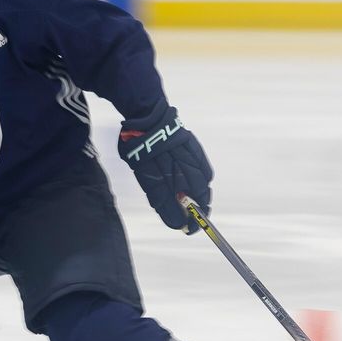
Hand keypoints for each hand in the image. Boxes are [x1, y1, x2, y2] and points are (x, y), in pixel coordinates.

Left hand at [118, 104, 212, 232]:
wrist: (146, 113)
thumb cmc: (136, 141)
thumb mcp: (136, 164)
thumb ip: (150, 184)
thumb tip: (168, 206)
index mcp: (146, 168)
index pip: (161, 197)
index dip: (172, 214)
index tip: (180, 226)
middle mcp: (164, 162)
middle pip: (182, 193)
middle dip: (191, 212)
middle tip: (195, 225)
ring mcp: (180, 153)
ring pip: (196, 182)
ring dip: (202, 199)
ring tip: (204, 211)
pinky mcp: (190, 146)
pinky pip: (202, 166)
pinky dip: (205, 180)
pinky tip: (205, 189)